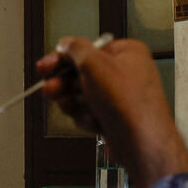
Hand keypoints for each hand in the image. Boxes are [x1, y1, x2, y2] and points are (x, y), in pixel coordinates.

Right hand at [37, 37, 187, 187]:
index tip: (45, 66)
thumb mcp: (94, 65)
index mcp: (127, 53)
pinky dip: (86, 117)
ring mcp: (120, 98)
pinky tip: (90, 120)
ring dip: (73, 102)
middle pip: (82, 73)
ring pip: (83, 96)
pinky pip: (90, 113)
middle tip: (50, 89)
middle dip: (63, 84)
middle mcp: (126, 73)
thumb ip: (76, 49)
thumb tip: (66, 45)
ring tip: (68, 105)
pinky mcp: (114, 118)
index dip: (63, 58)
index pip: (87, 50)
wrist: (141, 143)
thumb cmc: (128, 102)